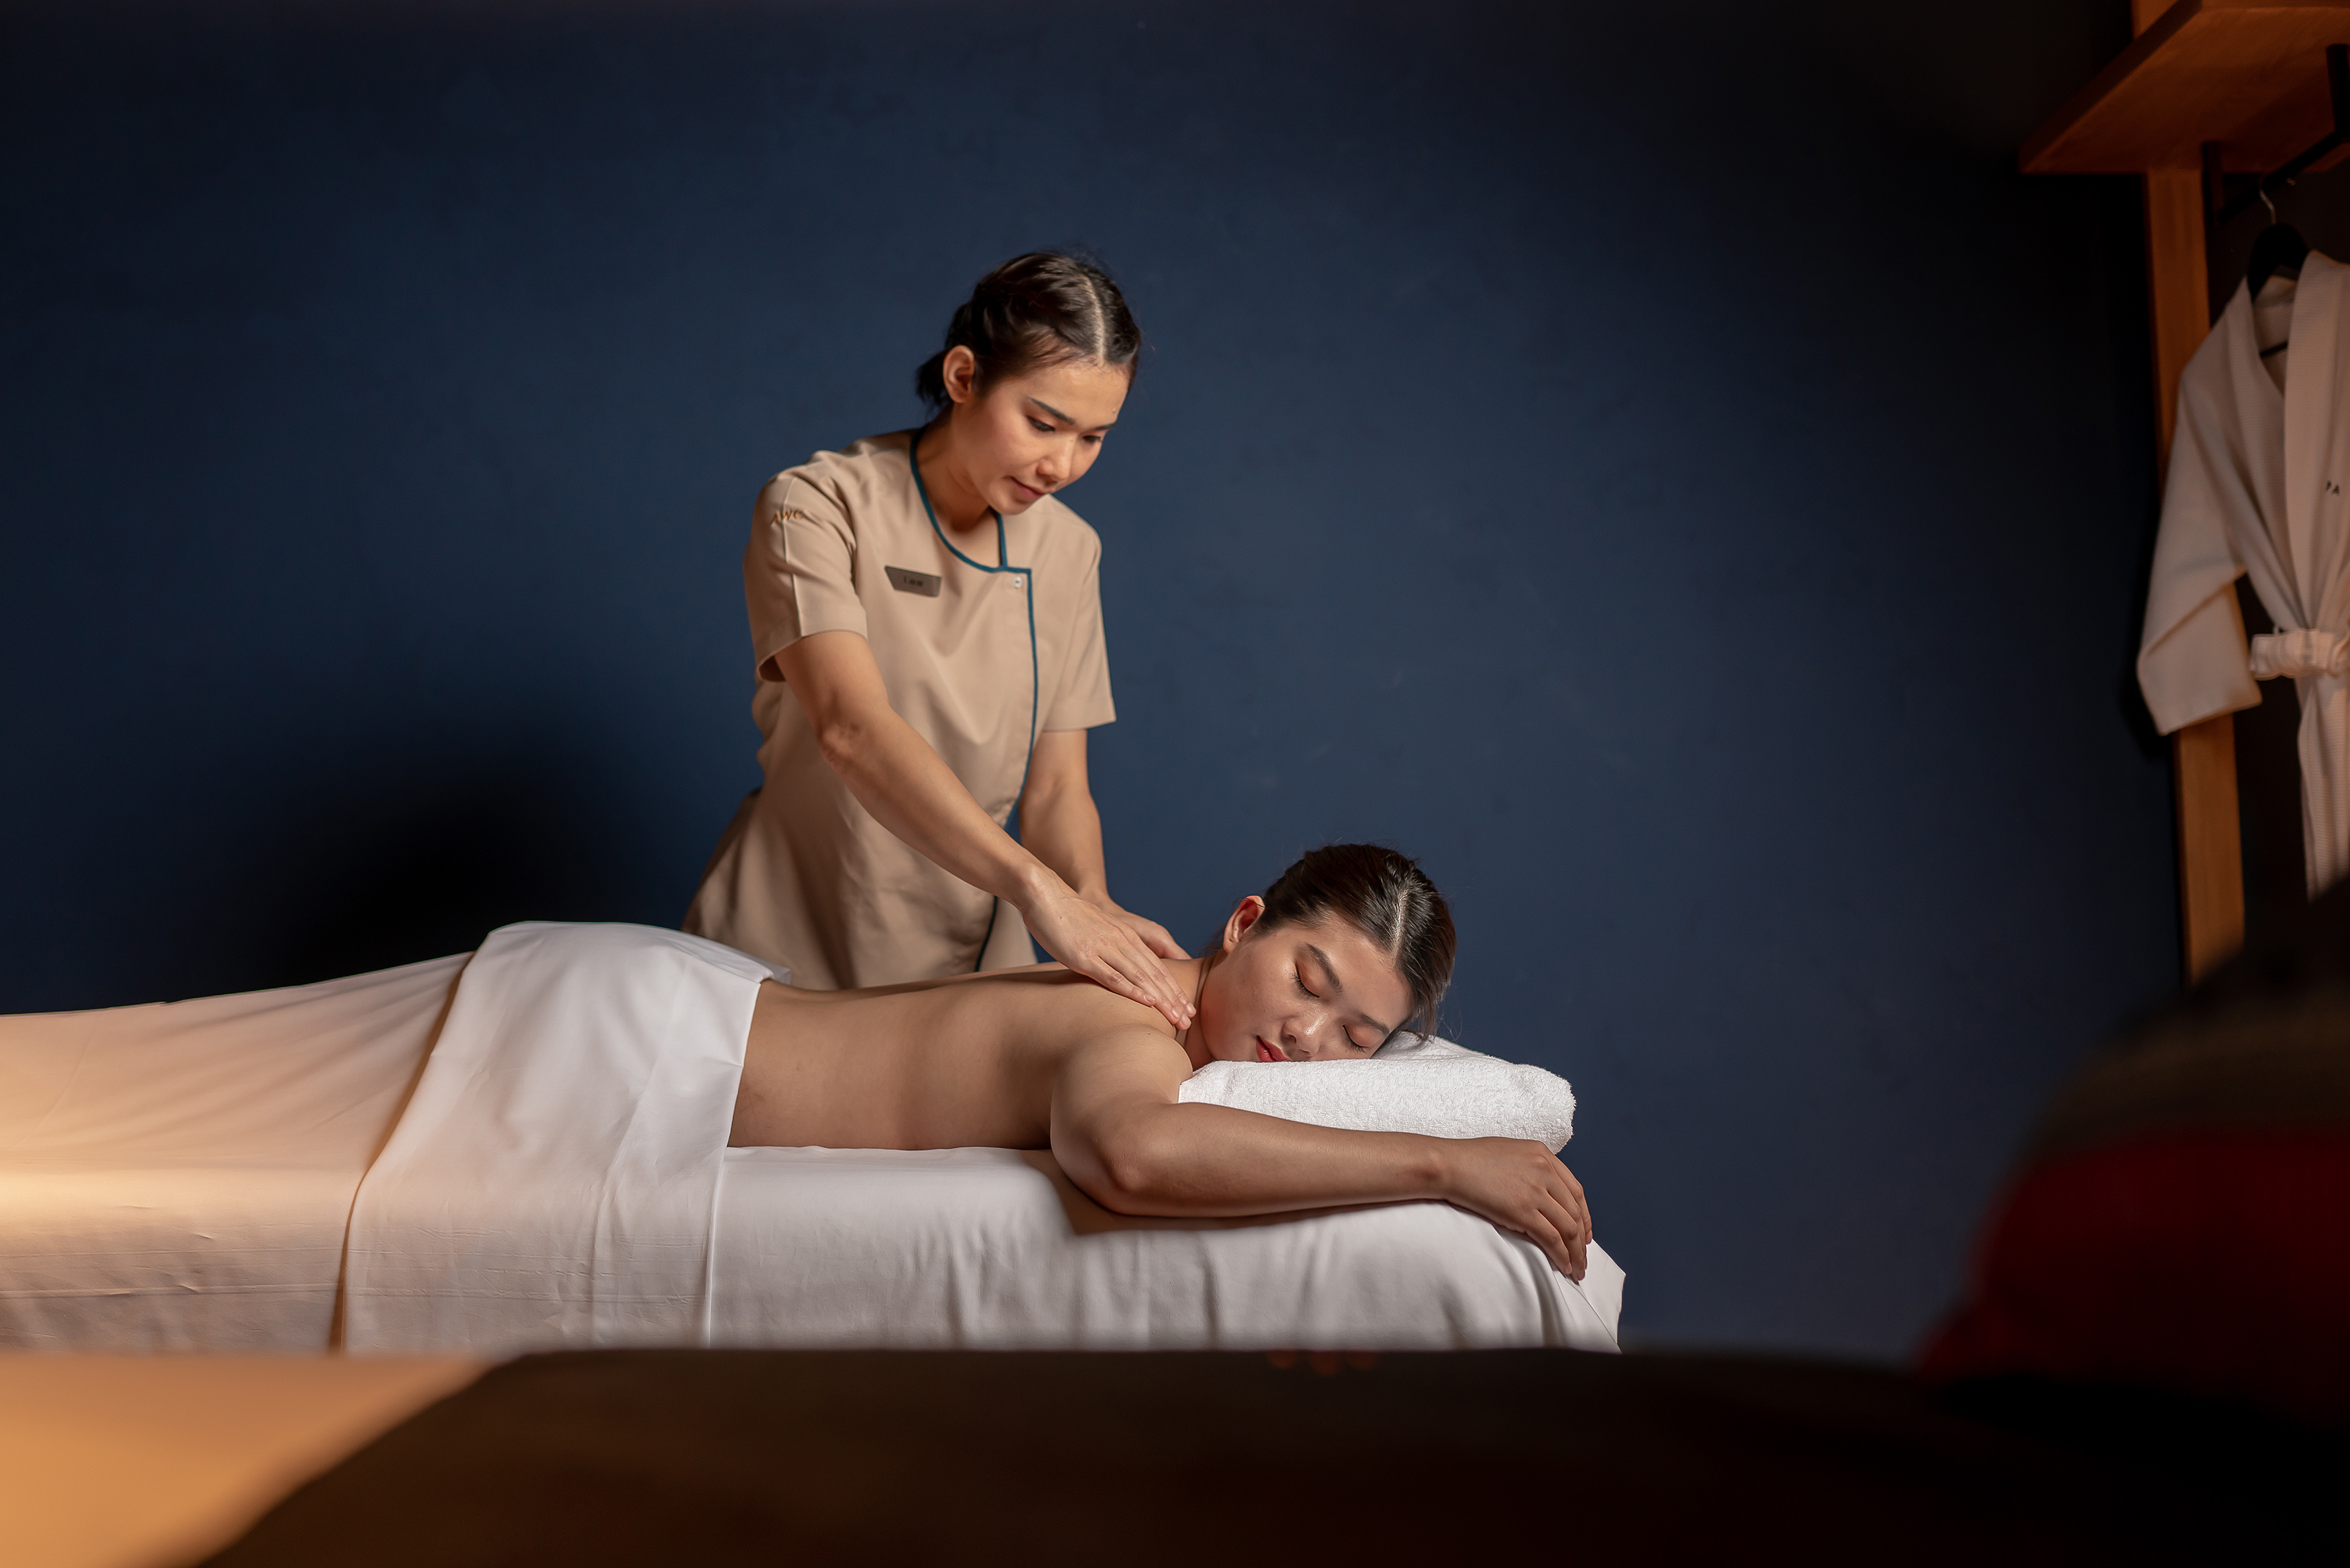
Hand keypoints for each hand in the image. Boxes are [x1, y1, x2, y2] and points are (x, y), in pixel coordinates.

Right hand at [1024, 887, 1195, 1031]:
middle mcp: (1120, 942)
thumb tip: (1116, 970)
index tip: (1186, 1008)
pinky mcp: (1085, 956)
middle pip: (1154, 974)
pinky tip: (1147, 1002)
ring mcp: (1104, 948)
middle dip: (1173, 999)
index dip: (1173, 989)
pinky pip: (1113, 975)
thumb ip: (1110, 948)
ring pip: (1140, 977)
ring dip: (1161, 999)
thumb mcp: (1097, 931)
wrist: (1045, 895)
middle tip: (1188, 1020)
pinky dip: (1132, 990)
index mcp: (1126, 937)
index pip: (1157, 967)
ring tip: (1176, 1018)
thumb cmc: (1066, 917)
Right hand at [1440, 1139, 1592, 1279]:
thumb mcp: (1509, 1152)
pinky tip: (1563, 1267)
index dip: (1585, 1216)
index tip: (1585, 1234)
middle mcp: (1545, 1171)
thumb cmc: (1470, 1159)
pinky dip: (1561, 1256)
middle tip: (1582, 1259)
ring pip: (1569, 1228)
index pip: (1576, 1190)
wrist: (1449, 1165)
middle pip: (1576, 1212)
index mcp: (1544, 1155)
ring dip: (1575, 1253)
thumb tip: (1539, 1191)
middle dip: (1582, 1240)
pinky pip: (1552, 1238)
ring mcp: (1536, 1191)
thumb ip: (1530, 1167)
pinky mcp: (1524, 1211)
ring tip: (1576, 1270)